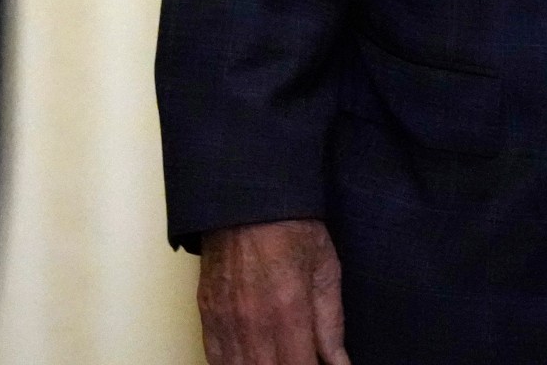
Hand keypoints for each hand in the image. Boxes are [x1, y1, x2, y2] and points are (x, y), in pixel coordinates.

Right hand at [197, 218, 351, 364]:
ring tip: (275, 356)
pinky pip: (215, 358)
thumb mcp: (325, 270)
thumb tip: (340, 364)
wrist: (246, 198)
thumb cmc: (290, 227)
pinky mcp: (206, 313)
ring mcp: (225, 319)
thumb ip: (332, 325)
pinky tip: (250, 360)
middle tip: (298, 358)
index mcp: (289, 310)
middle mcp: (254, 321)